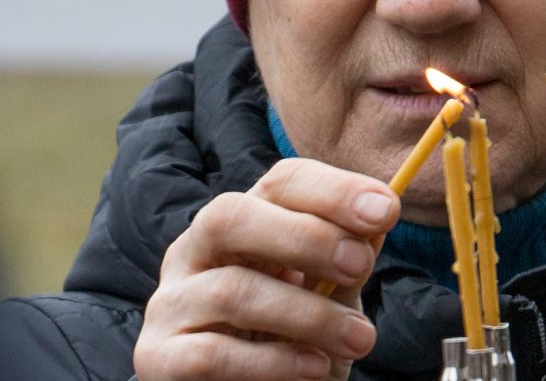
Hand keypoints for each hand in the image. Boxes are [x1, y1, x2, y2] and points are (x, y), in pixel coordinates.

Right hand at [134, 158, 399, 379]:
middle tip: (362, 265)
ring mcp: (170, 303)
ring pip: (232, 290)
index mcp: (241, 223)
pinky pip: (212, 354)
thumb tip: (380, 210)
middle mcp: (194, 251)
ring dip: (308, 314)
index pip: (278, 183)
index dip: (332, 189)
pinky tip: (313, 368)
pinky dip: (272, 361)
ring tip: (359, 338)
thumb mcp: (329, 293)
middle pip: (230, 215)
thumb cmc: (293, 340)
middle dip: (305, 237)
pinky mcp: (159, 358)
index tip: (386, 210)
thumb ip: (349, 256)